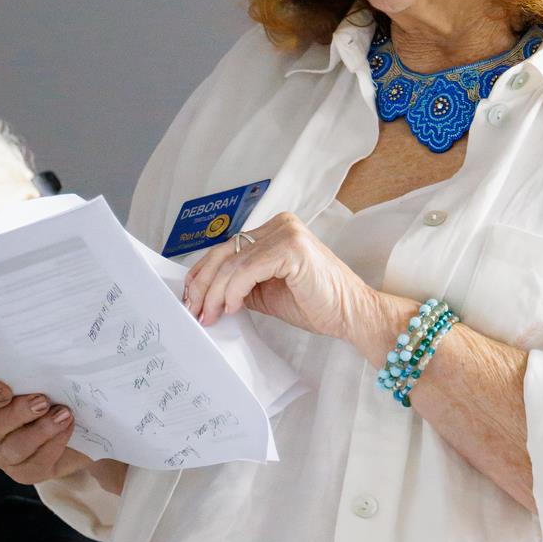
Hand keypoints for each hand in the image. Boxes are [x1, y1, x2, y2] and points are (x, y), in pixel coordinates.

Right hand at [0, 380, 90, 484]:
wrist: (80, 434)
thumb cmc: (55, 399)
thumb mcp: (46, 383)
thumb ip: (36, 374)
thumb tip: (48, 360)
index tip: (6, 389)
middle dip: (18, 413)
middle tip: (42, 401)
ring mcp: (5, 455)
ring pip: (14, 447)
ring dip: (41, 430)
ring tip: (64, 414)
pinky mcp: (25, 473)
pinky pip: (35, 463)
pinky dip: (55, 444)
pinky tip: (68, 428)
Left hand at [183, 212, 380, 343]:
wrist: (351, 314)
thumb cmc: (317, 304)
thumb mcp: (266, 292)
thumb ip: (240, 284)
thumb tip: (207, 294)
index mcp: (274, 231)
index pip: (227, 248)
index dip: (203, 274)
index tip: (191, 298)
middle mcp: (280, 225)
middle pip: (225, 252)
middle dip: (203, 284)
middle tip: (194, 310)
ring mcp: (286, 233)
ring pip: (232, 263)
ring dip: (215, 293)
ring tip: (210, 315)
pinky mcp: (290, 247)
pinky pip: (247, 270)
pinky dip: (234, 290)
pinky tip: (231, 307)